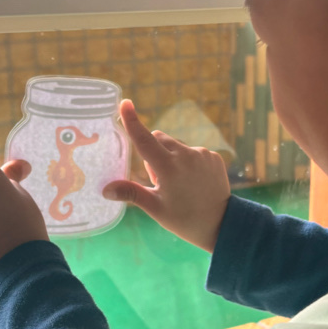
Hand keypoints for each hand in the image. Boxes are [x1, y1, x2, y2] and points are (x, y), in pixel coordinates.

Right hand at [103, 100, 229, 251]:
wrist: (221, 225)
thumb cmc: (184, 220)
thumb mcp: (155, 208)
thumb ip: (131, 193)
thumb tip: (105, 190)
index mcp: (168, 167)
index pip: (144, 139)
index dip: (132, 121)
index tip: (125, 103)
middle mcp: (186, 155)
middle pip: (159, 140)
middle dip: (153, 154)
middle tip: (159, 181)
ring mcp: (202, 154)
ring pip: (176, 146)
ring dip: (171, 158)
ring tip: (180, 185)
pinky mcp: (213, 156)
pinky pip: (193, 152)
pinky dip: (188, 162)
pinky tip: (194, 182)